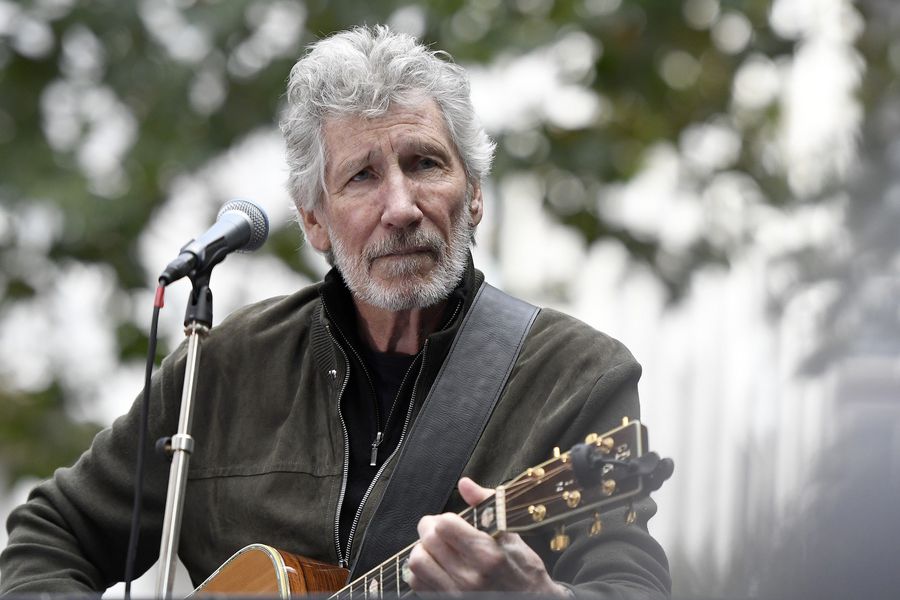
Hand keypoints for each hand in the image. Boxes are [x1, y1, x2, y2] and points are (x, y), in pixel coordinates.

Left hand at [407, 477, 570, 596]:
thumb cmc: (523, 570)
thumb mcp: (511, 535)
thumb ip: (486, 506)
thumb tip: (464, 484)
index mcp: (488, 555)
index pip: (445, 525)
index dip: (446, 518)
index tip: (453, 522)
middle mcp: (470, 577)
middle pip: (429, 540)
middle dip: (430, 528)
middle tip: (439, 529)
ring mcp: (456, 593)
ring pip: (417, 562)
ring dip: (423, 549)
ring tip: (435, 548)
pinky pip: (417, 583)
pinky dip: (421, 571)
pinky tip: (435, 566)